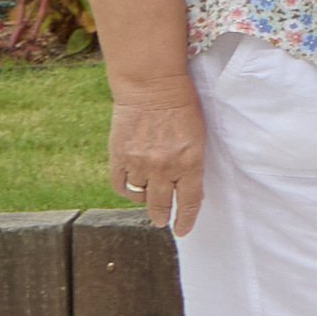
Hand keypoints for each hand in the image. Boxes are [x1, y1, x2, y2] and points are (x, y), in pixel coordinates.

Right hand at [105, 74, 206, 235]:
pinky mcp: (119, 156)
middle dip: (163, 216)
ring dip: (146, 198)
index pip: (189, 201)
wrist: (151, 85)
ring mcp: (139, 163)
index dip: (186, 219)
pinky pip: (121, 185)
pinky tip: (132, 187)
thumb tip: (188, 187)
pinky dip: (127, 190)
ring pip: (140, 196)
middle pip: (161, 205)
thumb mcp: (198, 136)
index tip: (182, 230)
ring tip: (149, 196)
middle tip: (163, 220)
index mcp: (190, 161)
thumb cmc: (182, 105)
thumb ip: (193, 162)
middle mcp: (164, 167)